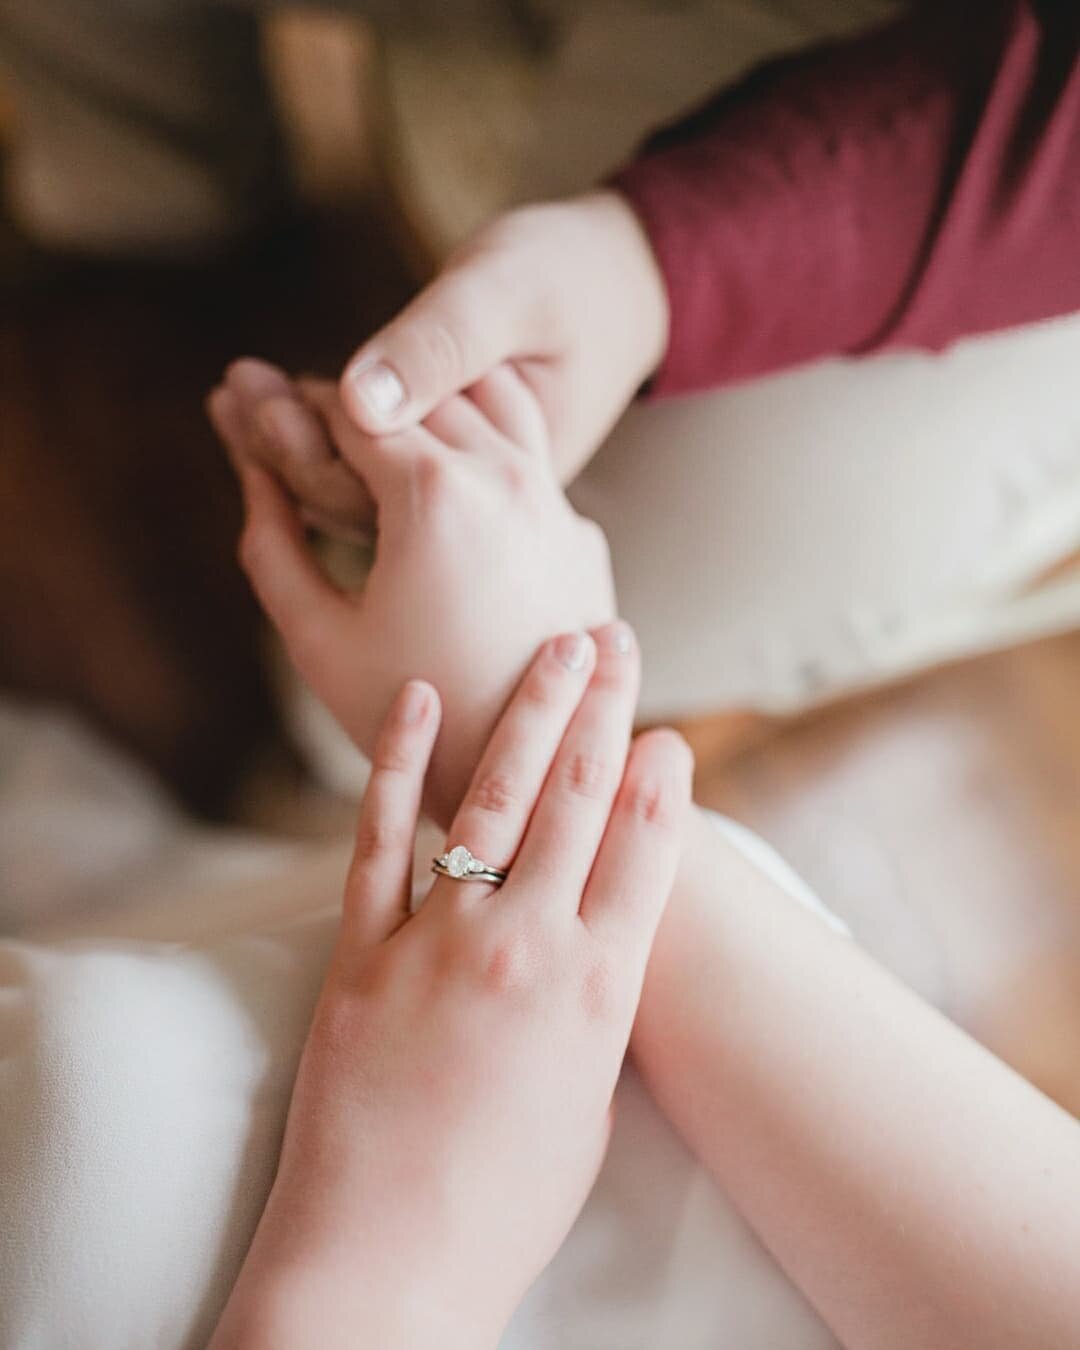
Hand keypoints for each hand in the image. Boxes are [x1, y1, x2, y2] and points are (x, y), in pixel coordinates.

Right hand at [208, 364, 615, 823]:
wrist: (529, 777)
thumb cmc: (413, 715)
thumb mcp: (318, 637)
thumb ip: (272, 544)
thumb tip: (252, 472)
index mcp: (435, 493)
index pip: (350, 407)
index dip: (299, 404)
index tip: (261, 405)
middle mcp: (507, 478)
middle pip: (420, 396)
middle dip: (357, 398)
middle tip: (304, 410)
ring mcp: (558, 505)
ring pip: (486, 410)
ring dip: (428, 407)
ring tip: (379, 432)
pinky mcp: (583, 538)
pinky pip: (531, 466)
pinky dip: (483, 453)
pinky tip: (447, 481)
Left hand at [211, 634, 692, 1349]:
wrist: (386, 1269)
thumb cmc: (505, 1205)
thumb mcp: (590, 1098)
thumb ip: (599, 1001)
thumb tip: (603, 927)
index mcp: (599, 991)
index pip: (647, 853)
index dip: (662, 780)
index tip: (669, 726)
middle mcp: (526, 946)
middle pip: (577, 799)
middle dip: (603, 708)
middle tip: (616, 638)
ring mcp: (439, 939)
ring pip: (494, 797)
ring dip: (529, 711)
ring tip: (554, 647)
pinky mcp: (362, 951)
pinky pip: (380, 836)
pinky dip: (396, 762)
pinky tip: (420, 699)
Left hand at [232, 191, 668, 530]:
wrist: (630, 285)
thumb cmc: (571, 277)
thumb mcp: (507, 294)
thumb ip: (438, 347)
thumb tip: (356, 398)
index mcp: (506, 481)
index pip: (386, 486)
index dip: (310, 444)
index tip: (254, 397)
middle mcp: (487, 508)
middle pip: (365, 499)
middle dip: (286, 446)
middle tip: (233, 392)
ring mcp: (475, 498)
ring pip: (366, 492)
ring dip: (293, 445)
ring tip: (234, 394)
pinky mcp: (462, 477)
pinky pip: (378, 474)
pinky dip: (321, 435)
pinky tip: (270, 399)